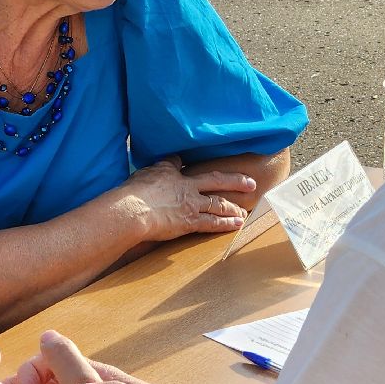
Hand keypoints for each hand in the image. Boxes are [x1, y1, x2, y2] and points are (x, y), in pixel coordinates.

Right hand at [120, 157, 252, 240]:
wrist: (134, 210)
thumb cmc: (134, 193)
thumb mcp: (146, 172)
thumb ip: (162, 166)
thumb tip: (172, 159)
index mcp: (175, 175)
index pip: (188, 168)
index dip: (197, 168)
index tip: (204, 170)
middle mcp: (188, 188)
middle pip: (217, 181)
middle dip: (235, 182)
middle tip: (251, 183)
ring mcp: (192, 205)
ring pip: (219, 204)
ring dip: (233, 208)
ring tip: (244, 211)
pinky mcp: (190, 223)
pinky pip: (213, 223)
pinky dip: (227, 224)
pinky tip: (237, 224)